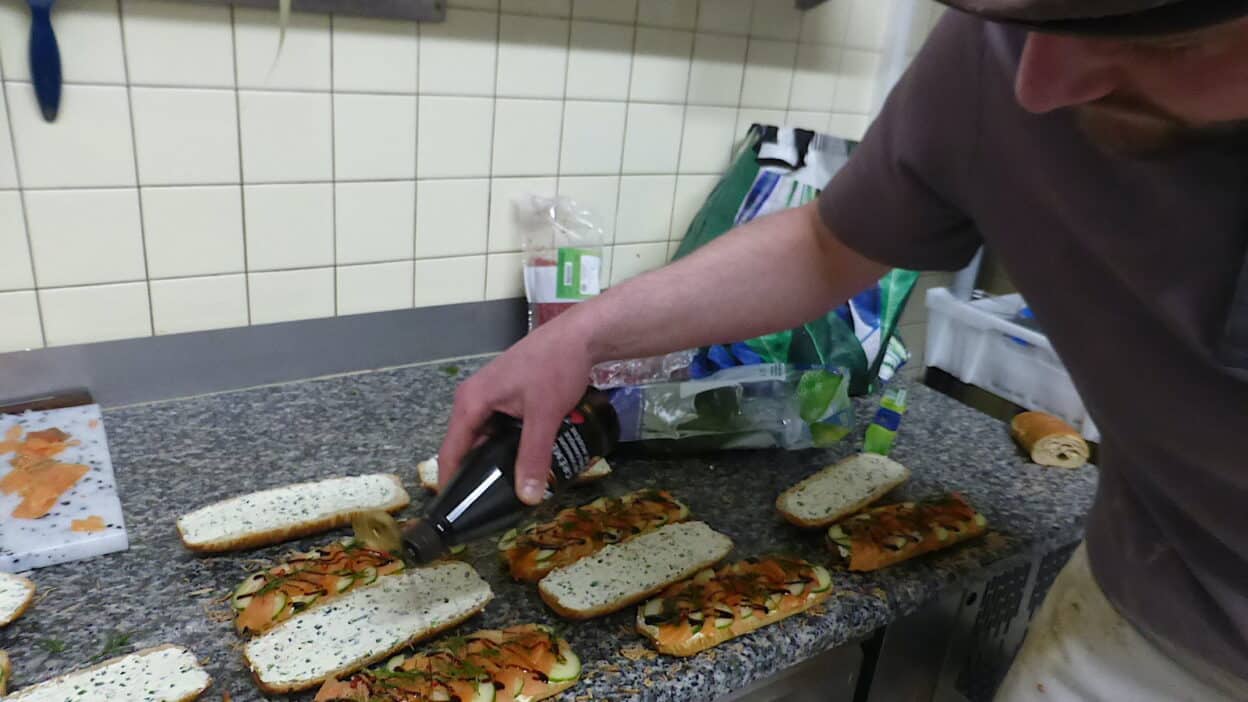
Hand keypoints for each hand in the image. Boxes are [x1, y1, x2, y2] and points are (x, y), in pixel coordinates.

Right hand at [438, 318, 594, 504]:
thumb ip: (534, 456)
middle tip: (491, 507)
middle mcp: (473, 398)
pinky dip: (508, 445)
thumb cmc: (555, 368)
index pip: (450, 452)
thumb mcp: (544, 416)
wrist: (579, 335)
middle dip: (478, 475)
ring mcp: (491, 395)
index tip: (456, 512)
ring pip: (486, 437)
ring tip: (510, 489)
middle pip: (467, 446)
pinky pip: (500, 427)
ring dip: (497, 460)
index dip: (451, 483)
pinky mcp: (507, 394)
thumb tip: (528, 498)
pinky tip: (525, 461)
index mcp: (471, 402)